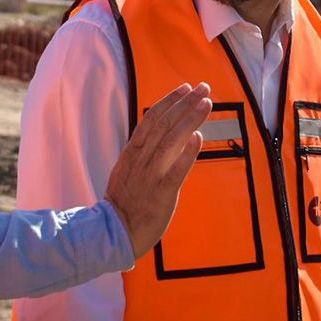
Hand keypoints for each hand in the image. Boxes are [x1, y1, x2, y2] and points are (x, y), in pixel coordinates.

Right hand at [105, 83, 211, 258]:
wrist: (113, 233)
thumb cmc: (124, 202)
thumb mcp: (127, 171)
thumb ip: (144, 153)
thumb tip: (165, 136)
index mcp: (132, 153)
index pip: (151, 120)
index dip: (169, 102)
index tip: (185, 87)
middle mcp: (141, 160)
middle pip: (164, 125)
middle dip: (185, 104)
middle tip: (203, 87)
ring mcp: (151, 176)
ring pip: (170, 141)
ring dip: (189, 120)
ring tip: (206, 104)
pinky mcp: (162, 194)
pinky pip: (176, 171)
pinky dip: (187, 153)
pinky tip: (199, 137)